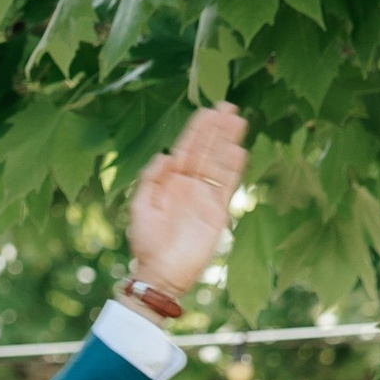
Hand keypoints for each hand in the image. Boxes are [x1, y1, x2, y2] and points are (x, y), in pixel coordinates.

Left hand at [126, 101, 248, 300]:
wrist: (160, 273)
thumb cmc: (146, 243)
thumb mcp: (140, 208)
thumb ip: (150, 180)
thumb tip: (165, 156)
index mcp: (171, 181)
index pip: (187, 149)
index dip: (198, 130)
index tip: (208, 110)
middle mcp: (190, 185)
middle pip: (206, 150)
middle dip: (217, 129)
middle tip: (228, 106)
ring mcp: (205, 197)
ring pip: (219, 162)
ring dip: (228, 142)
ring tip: (238, 120)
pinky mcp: (217, 212)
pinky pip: (227, 185)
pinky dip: (233, 168)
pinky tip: (239, 150)